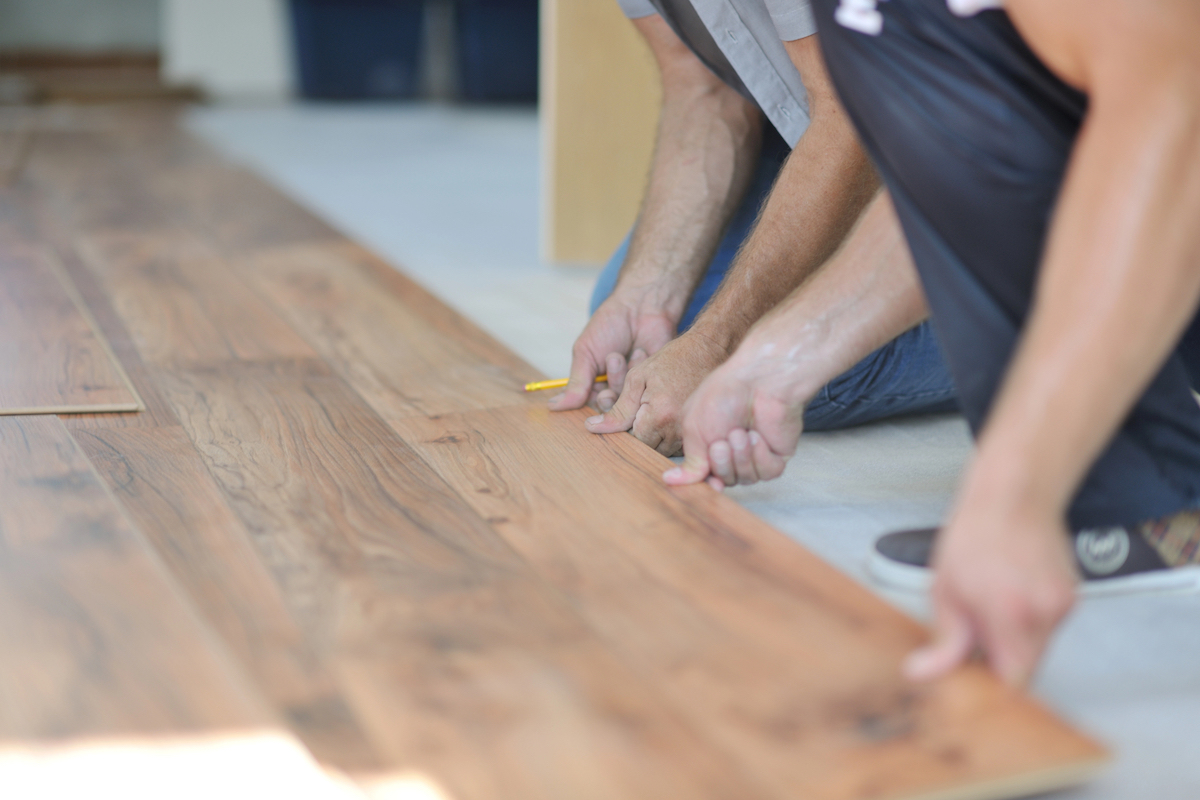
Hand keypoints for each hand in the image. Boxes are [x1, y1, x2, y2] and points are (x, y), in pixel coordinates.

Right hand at [550, 290, 675, 411]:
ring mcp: (637, 387)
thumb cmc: (610, 326)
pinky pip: (647, 391)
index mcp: (596, 384)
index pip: (591, 408)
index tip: (595, 388)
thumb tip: (553, 407)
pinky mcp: (655, 382)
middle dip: (610, 388)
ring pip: (628, 401)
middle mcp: (616, 389)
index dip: (593, 402)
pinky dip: (639, 369)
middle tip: (612, 360)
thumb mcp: (586, 353)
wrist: (642, 306)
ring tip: (621, 353)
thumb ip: (576, 383)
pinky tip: (640, 351)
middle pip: (612, 410)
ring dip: (622, 375)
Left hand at [583, 332, 727, 454]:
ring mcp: (690, 433)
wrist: (708, 350)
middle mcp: (677, 430)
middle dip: (639, 433)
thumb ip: (617, 408)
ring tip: (655, 409)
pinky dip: (669, 434)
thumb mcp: (637, 378)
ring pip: (663, 449)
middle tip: (640, 410)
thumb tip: (593, 428)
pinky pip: (678, 444)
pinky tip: (667, 414)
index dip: (625, 430)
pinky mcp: (699, 432)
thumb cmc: (672, 359)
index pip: (632, 440)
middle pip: (648, 448)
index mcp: (659, 416)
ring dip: (654, 435)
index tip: (625, 415)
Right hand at [661, 339, 805, 489]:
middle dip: (722, 463)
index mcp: (709, 445)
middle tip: (721, 442)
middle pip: (725, 480)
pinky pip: (767, 472)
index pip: (706, 476)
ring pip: (746, 478)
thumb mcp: (694, 428)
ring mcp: (756, 454)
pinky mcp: (777, 454)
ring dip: (741, 456)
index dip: (706, 483)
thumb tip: (672, 480)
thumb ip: (690, 460)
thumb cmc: (724, 394)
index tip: (707, 482)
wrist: (759, 381)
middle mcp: (733, 452)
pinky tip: (757, 435)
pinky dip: (760, 455)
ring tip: (741, 431)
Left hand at [904, 500, 1077, 686]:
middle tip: (974, 627)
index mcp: (1012, 614)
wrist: (1013, 495)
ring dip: (1012, 637)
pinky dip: (1027, 619)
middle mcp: (1046, 613)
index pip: (1015, 684)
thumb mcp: (945, 589)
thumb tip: (922, 674)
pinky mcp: (1072, 597)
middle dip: (998, 658)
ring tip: (991, 599)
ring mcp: (1063, 605)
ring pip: (1037, 647)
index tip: (973, 675)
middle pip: (1027, 667)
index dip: (992, 686)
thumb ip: (944, 640)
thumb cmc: (975, 534)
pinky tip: (1009, 591)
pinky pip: (1046, 626)